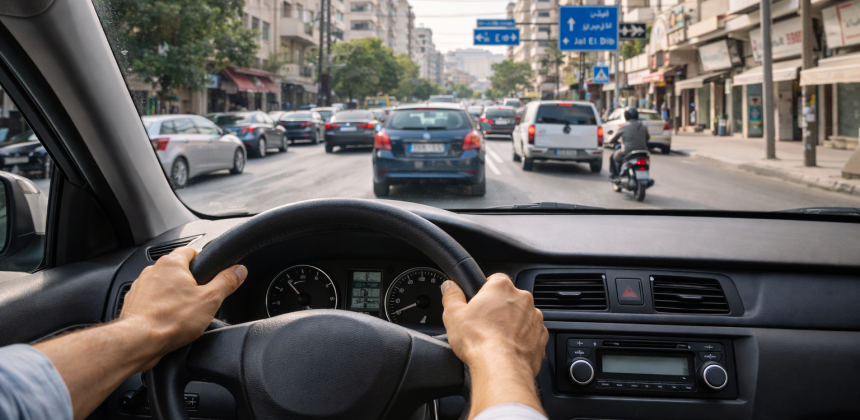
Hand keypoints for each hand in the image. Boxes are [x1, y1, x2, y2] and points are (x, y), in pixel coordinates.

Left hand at [35, 247, 246, 418]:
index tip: (211, 271)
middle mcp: (152, 270)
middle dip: (189, 281)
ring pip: (163, 285)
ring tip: (184, 312)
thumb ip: (227, 282)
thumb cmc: (170, 320)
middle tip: (201, 297)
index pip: (191, 250)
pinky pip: (151, 300)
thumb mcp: (210, 300)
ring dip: (173, 294)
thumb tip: (239, 270)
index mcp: (171, 263)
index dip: (204, 260)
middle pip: (177, 269)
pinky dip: (160, 307)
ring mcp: (140, 287)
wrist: (138, 341)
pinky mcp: (132, 303)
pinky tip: (169, 320)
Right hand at [440, 273, 547, 418]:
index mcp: (501, 287)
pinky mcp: (541, 337)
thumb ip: (451, 296)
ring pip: (521, 316)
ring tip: (496, 339)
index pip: (494, 279)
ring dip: (512, 323)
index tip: (479, 304)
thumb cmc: (479, 341)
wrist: (501, 368)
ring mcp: (535, 318)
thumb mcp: (453, 315)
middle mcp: (522, 298)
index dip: (484, 292)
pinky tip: (508, 348)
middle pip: (509, 298)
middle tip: (484, 324)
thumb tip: (449, 286)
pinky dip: (522, 339)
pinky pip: (531, 334)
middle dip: (498, 309)